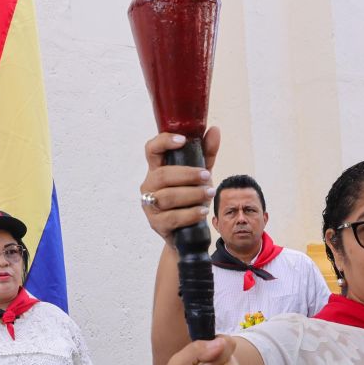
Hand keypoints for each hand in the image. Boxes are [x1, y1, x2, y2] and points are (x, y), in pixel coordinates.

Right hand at [139, 127, 221, 247]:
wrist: (187, 234)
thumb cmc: (190, 199)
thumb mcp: (200, 176)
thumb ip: (206, 154)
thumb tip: (214, 130)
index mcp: (156, 169)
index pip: (151, 150)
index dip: (164, 142)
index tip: (182, 141)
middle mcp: (149, 185)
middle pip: (163, 175)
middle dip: (187, 174)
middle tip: (207, 176)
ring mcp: (150, 205)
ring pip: (168, 196)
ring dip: (192, 194)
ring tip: (210, 193)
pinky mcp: (156, 224)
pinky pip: (172, 217)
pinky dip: (190, 214)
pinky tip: (203, 211)